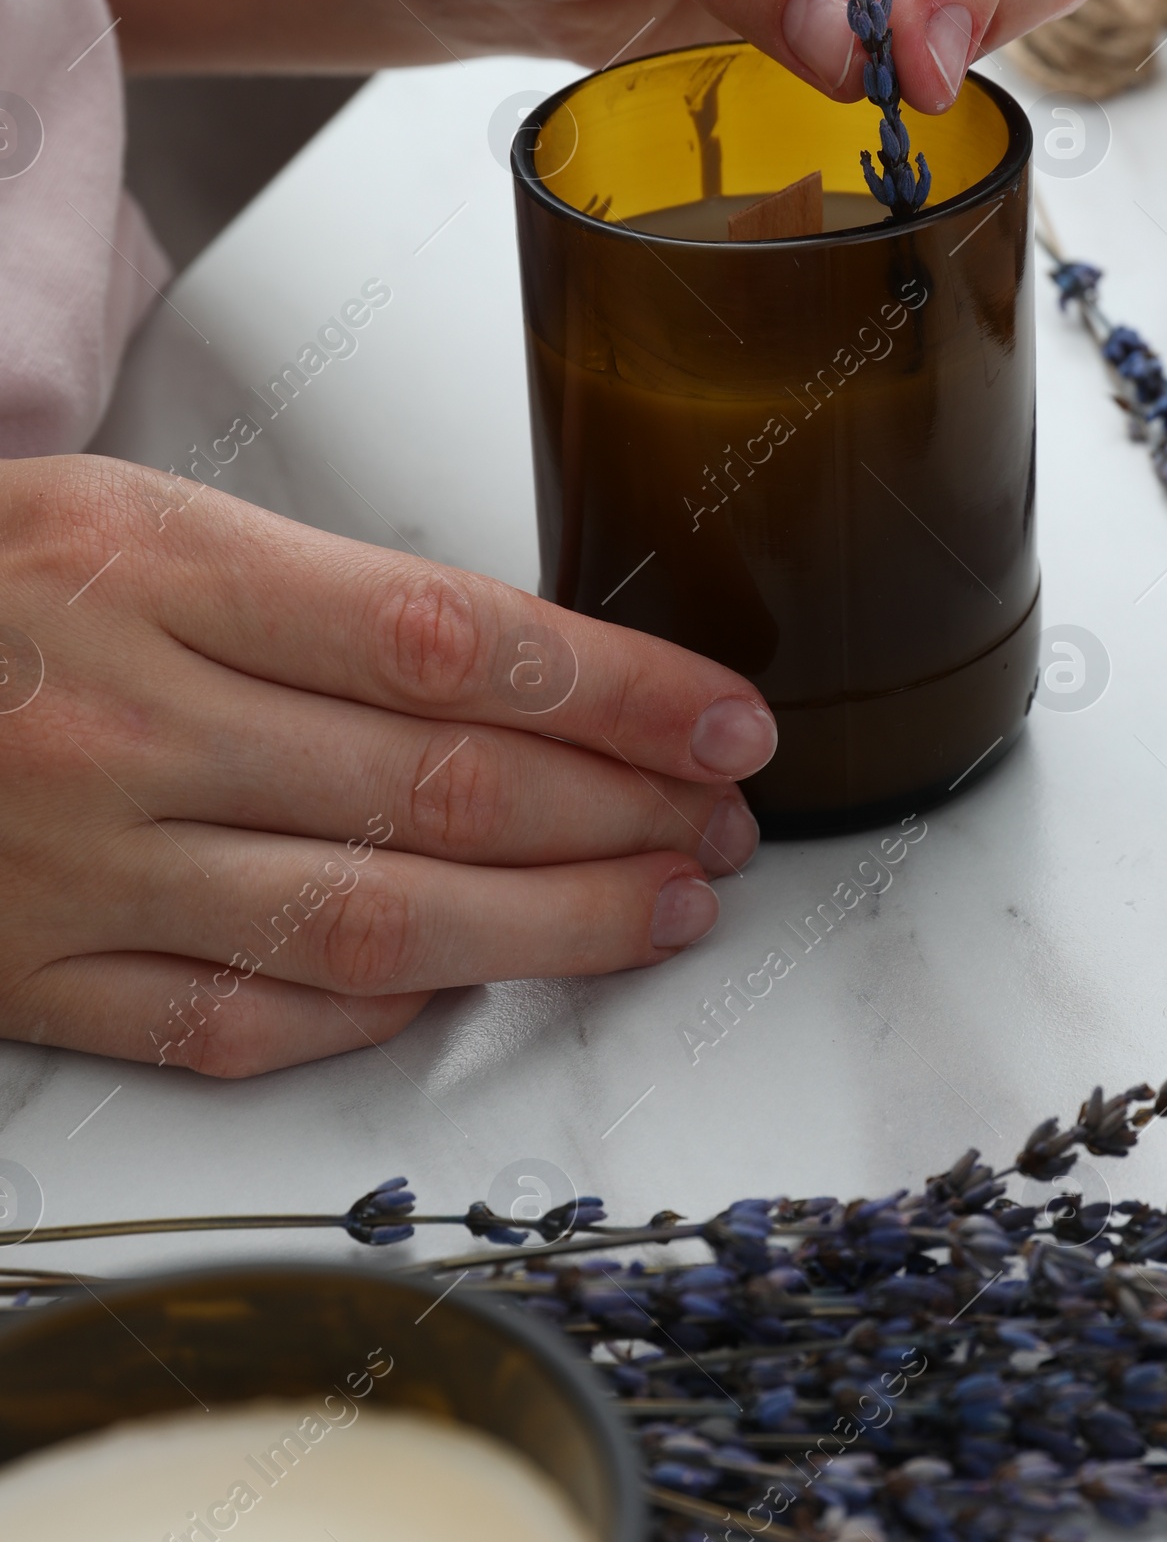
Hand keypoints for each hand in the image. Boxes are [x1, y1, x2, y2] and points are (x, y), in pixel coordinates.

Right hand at [0, 457, 771, 1075]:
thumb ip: (321, 598)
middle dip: (619, 815)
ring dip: (548, 929)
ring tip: (661, 909)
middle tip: (723, 821)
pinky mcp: (35, 975)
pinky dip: (373, 1011)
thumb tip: (520, 673)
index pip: (448, 638)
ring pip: (367, 921)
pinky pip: (238, 1022)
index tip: (724, 718)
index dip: (617, 691)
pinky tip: (463, 985)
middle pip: (436, 789)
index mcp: (161, 572)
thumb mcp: (143, 519)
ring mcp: (79, 866)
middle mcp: (127, 725)